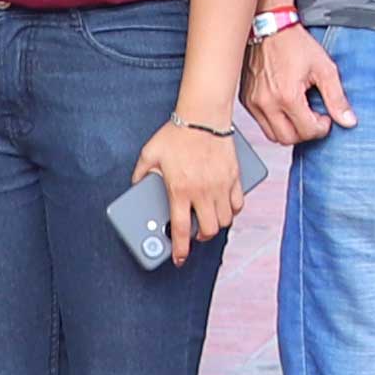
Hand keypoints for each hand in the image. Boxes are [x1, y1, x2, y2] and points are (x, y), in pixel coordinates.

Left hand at [137, 111, 247, 253]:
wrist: (203, 116)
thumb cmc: (176, 133)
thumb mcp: (150, 154)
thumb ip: (141, 173)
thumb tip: (137, 186)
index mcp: (180, 190)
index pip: (181, 229)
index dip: (180, 250)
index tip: (179, 259)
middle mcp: (203, 192)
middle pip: (208, 230)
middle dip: (201, 237)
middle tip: (195, 233)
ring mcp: (221, 185)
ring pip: (225, 220)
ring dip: (216, 224)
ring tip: (208, 219)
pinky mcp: (234, 176)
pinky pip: (238, 203)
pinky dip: (232, 210)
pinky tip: (224, 206)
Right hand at [244, 22, 348, 148]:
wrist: (268, 25)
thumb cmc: (294, 43)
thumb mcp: (323, 68)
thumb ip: (336, 97)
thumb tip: (348, 121)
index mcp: (287, 96)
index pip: (306, 131)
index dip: (321, 128)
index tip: (325, 116)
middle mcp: (266, 103)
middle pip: (287, 139)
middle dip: (305, 133)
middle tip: (314, 117)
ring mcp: (252, 102)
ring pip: (272, 135)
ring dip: (289, 130)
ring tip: (300, 112)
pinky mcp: (245, 99)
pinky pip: (260, 122)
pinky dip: (275, 121)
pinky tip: (286, 106)